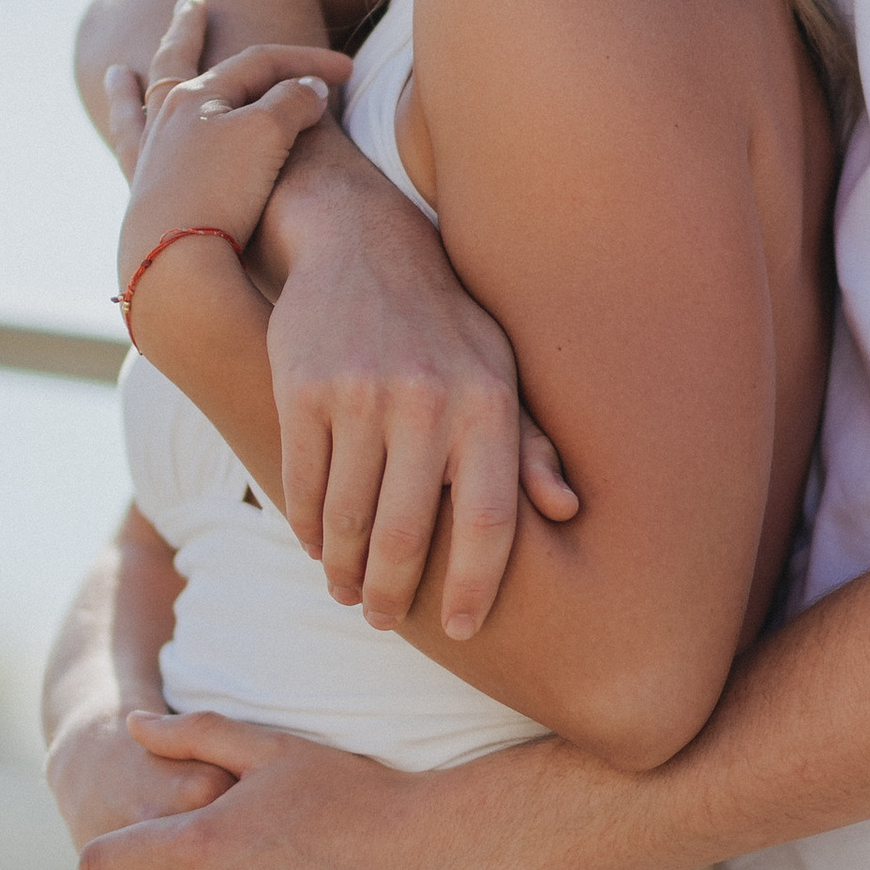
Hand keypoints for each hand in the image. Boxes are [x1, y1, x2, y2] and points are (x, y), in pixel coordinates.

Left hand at [113, 0, 352, 296]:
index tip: (348, 71)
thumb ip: (292, 100)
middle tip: (191, 3)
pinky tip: (127, 144)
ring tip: (118, 74)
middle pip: (179, 61)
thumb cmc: (225, 192)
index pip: (258, 63)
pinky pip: (129, 155)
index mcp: (197, 96)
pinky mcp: (144, 199)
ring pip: (140, 110)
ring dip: (132, 88)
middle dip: (187, 31)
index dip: (307, 62)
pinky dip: (126, 140)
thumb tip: (309, 86)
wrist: (181, 262)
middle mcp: (167, 120)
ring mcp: (150, 159)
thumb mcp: (270, 135)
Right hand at [264, 140, 579, 640]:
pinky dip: (306, 527)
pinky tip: (314, 545)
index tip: (460, 627)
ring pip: (346, 519)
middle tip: (382, 618)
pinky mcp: (302, 389)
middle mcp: (427, 400)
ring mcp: (360, 394)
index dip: (474, 586)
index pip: (489, 522)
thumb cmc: (444, 324)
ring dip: (341, 569)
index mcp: (487, 403)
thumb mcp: (499, 371)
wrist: (360, 243)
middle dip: (390, 593)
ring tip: (344, 590)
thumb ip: (529, 445)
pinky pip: (302, 483)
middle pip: (407, 535)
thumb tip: (567, 511)